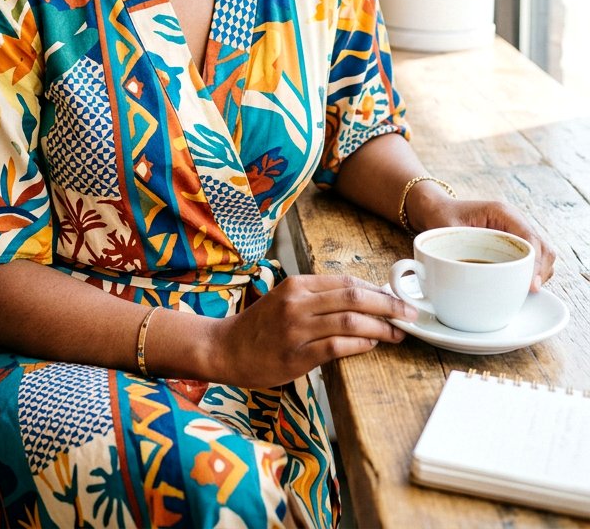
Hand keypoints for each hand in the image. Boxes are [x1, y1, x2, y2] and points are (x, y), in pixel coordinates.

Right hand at [216, 274, 417, 387]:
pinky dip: (359, 346)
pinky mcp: (296, 355)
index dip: (376, 290)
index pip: (345, 281)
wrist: (226, 349)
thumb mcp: (286, 301)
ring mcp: (296, 328)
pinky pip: (336, 347)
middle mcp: (297, 302)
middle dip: (388, 305)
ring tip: (398, 333)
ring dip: (380, 328)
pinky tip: (372, 346)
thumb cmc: (260, 327)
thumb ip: (319, 299)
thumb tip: (363, 301)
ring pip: (349, 321)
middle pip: (353, 297)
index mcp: (297, 285)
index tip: (397, 299)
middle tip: (410, 314)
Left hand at [409, 188, 555, 290]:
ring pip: (543, 255)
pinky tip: (519, 285)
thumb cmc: (442, 217)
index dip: (535, 263)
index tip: (531, 285)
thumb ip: (457, 249)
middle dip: (540, 271)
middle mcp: (515, 221)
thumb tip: (468, 276)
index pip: (530, 238)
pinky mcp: (514, 244)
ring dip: (538, 274)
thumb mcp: (447, 230)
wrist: (438, 209)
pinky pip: (533, 260)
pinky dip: (531, 274)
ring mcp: (517, 232)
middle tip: (529, 291)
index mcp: (502, 213)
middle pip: (543, 248)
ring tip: (525, 290)